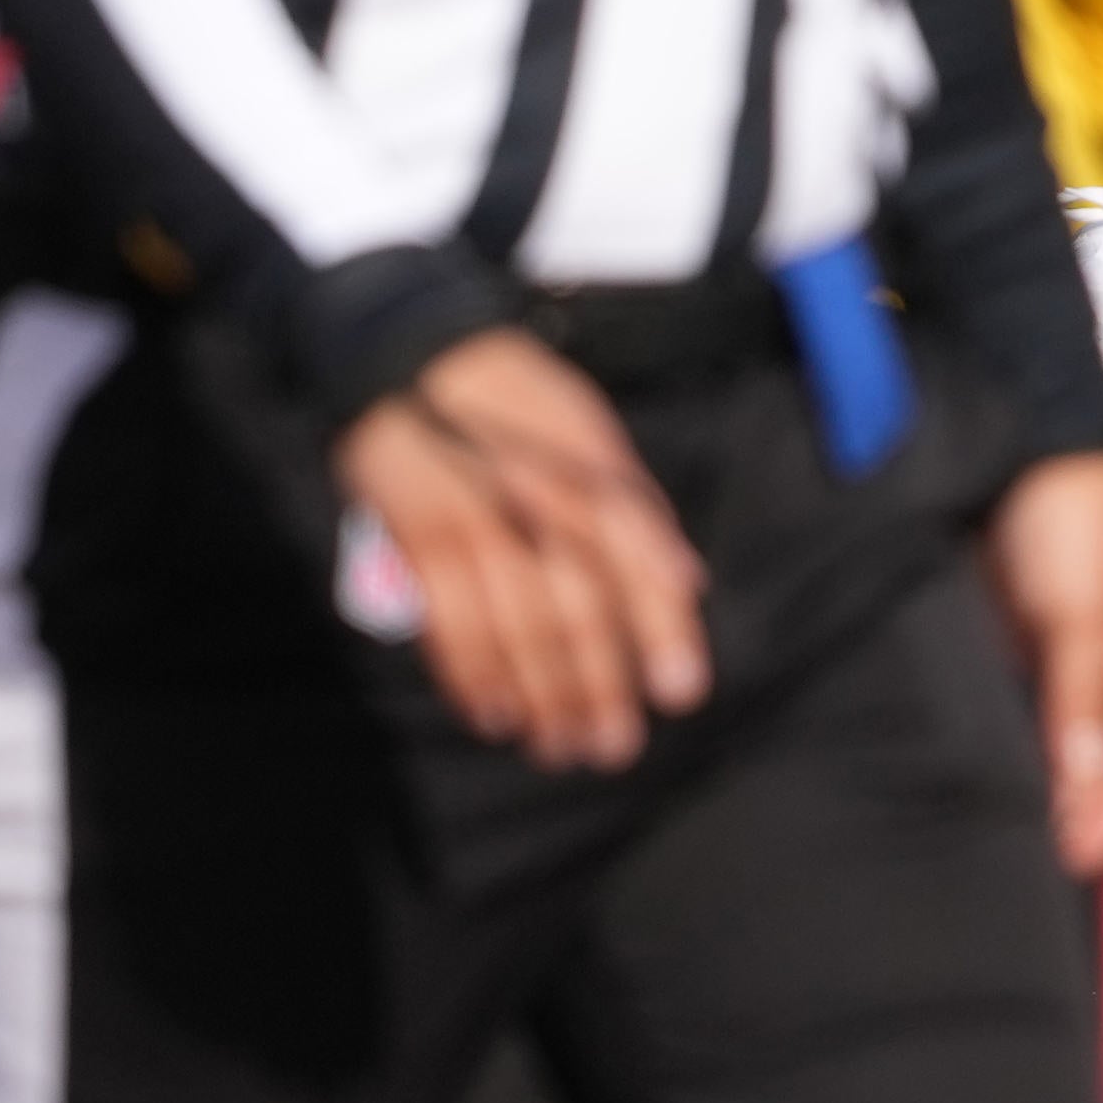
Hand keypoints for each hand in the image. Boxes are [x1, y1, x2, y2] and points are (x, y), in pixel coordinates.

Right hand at [337, 328, 712, 771]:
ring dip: (540, 696)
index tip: (681, 692)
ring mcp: (473, 516)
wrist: (412, 353)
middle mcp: (537, 495)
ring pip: (514, 623)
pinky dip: (470, 673)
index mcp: (591, 469)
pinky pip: (445, 619)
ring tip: (560, 748)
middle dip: (599, 684)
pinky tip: (495, 716)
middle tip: (615, 748)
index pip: (638, 559)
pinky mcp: (415, 536)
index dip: (662, 628)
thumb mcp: (591, 432)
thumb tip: (690, 581)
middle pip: (577, 605)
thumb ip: (637, 509)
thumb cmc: (514, 401)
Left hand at [982, 454, 1102, 879]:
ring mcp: (1081, 665)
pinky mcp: (1036, 653)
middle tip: (1039, 863)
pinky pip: (1037, 721)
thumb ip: (1080, 700)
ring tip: (1012, 832)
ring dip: (1055, 789)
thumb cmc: (1071, 520)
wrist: (1022, 450)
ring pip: (1076, 749)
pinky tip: (992, 771)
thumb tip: (1082, 780)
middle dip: (1087, 816)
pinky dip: (1024, 752)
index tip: (1073, 860)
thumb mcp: (1079, 615)